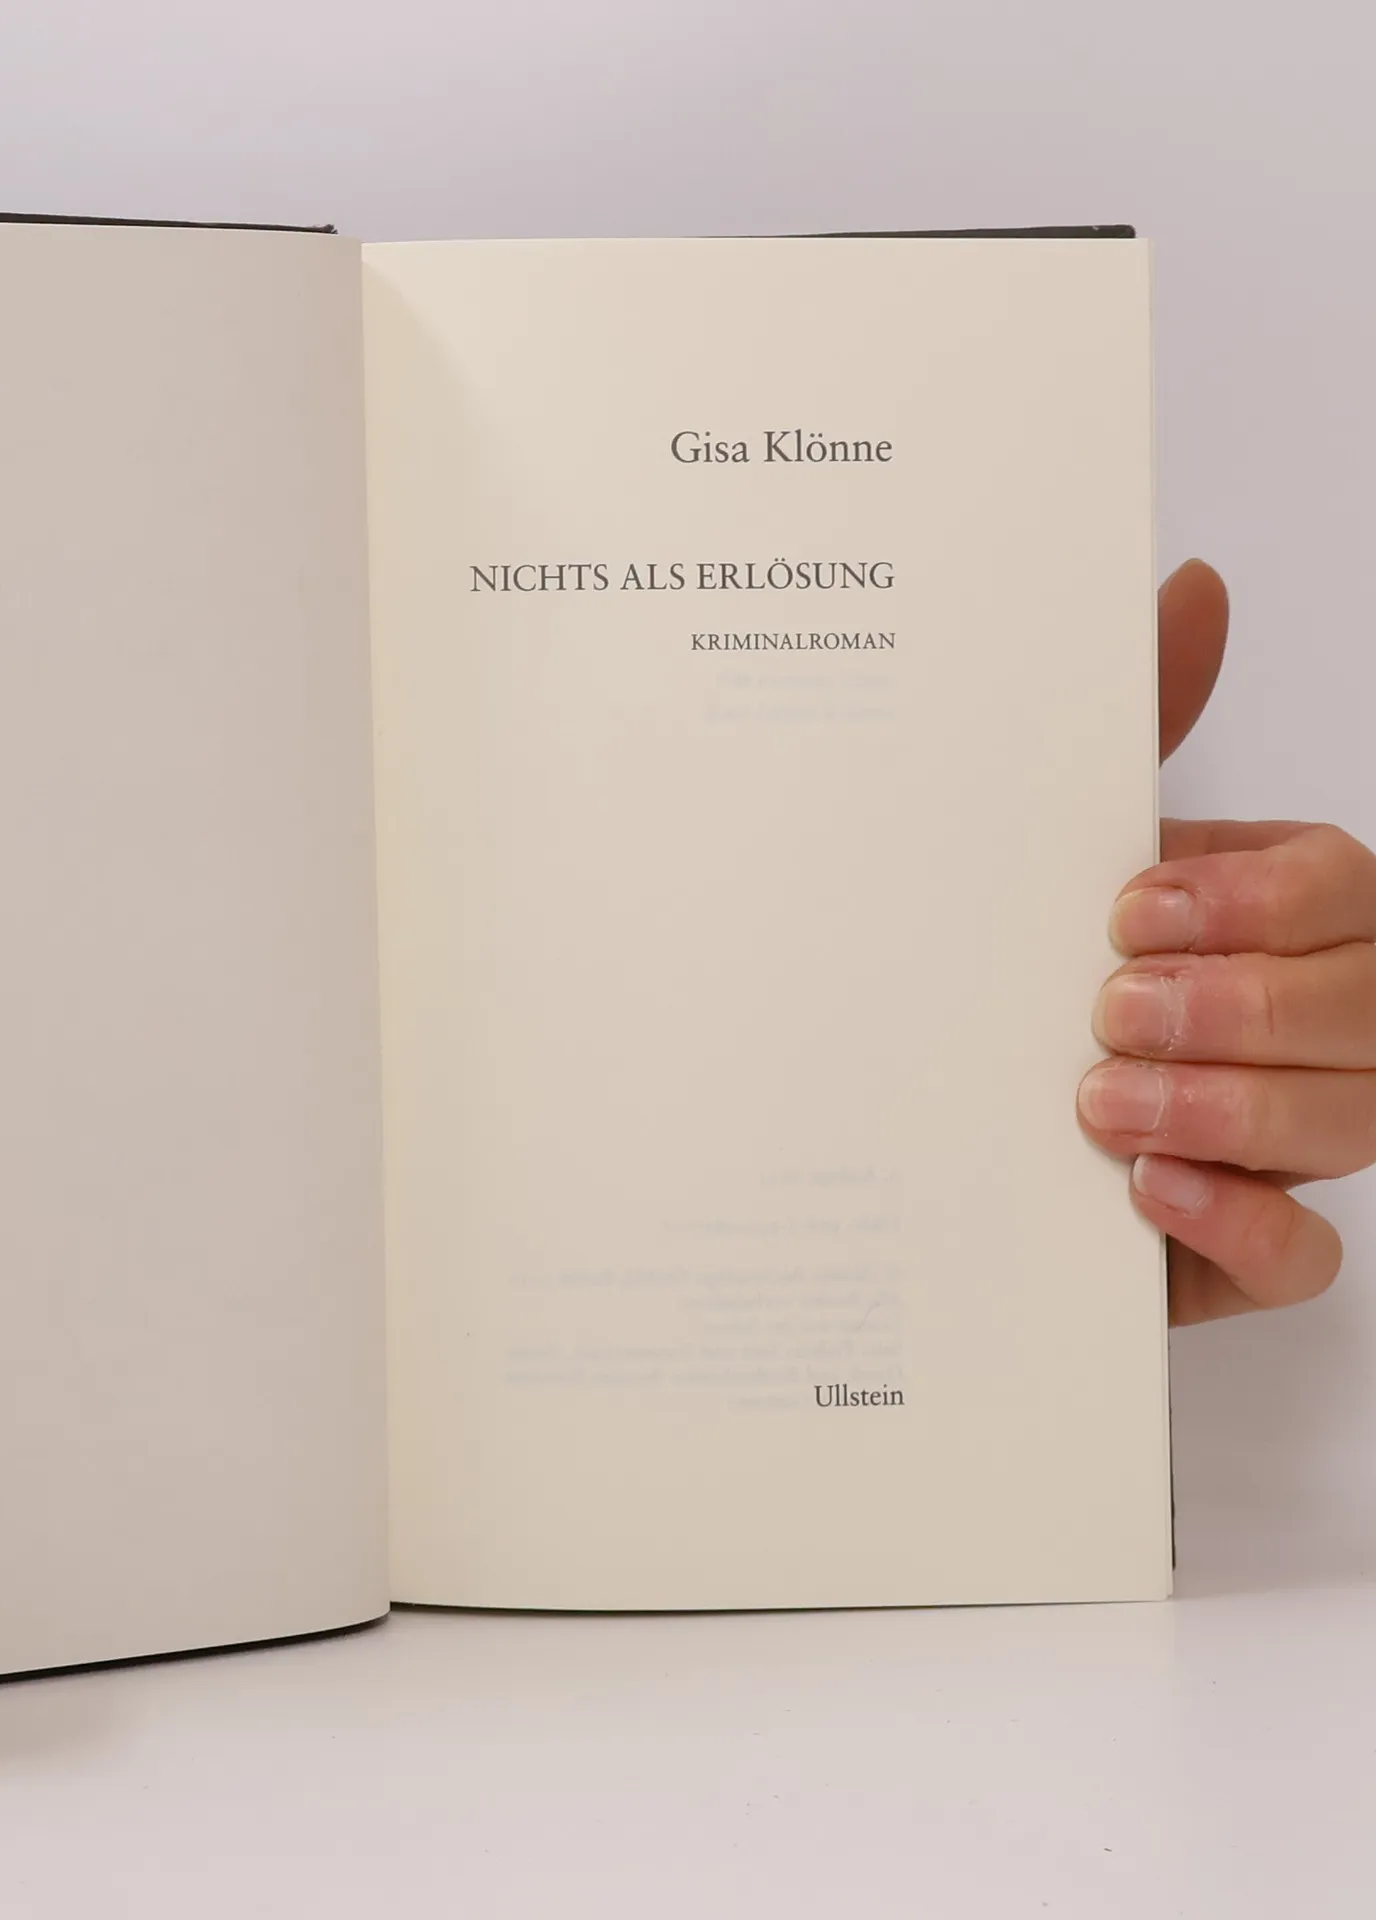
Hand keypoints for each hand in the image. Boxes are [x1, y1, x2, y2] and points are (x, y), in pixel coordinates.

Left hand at [1080, 561, 1373, 1322]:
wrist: (917, 1131)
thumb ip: (1134, 729)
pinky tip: (1151, 1196)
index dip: (1265, 900)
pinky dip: (1242, 1227)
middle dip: (1248, 1008)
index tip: (1132, 908)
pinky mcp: (1235, 1248)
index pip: (1346, 890)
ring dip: (1233, 1109)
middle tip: (1112, 1010)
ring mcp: (1280, 1141)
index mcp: (1268, 917)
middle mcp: (1297, 1024)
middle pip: (1372, 1009)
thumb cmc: (1009, 976)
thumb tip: (1191, 585)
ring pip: (1353, 1124)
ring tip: (1100, 1103)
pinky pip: (1303, 1257)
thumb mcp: (1053, 856)